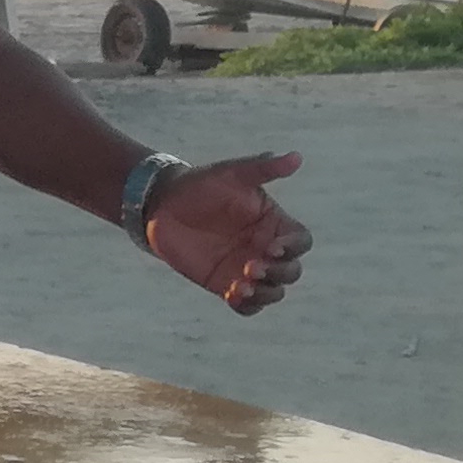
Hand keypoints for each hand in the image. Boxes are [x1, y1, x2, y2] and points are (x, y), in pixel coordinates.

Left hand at [147, 150, 311, 314]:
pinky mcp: (225, 284)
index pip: (300, 241)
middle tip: (251, 266)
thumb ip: (262, 168)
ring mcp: (246, 269)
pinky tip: (233, 296)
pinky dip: (246, 305)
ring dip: (265, 293)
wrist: (162, 204)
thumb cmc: (201, 184)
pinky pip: (246, 305)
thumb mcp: (230, 174)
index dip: (294, 248)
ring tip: (242, 286)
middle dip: (279, 273)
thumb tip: (296, 156)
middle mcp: (266, 249)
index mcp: (274, 223)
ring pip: (273, 292)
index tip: (274, 247)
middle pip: (292, 271)